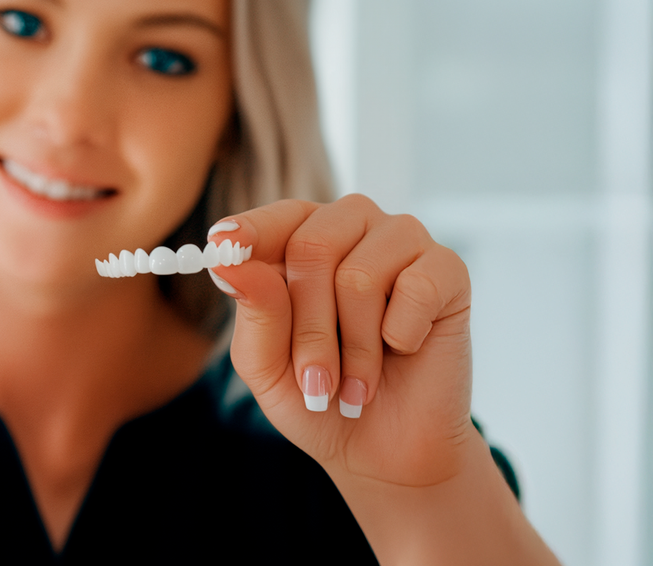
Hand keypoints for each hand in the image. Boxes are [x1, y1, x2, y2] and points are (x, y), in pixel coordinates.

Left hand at [215, 194, 474, 487]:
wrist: (386, 448)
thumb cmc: (317, 396)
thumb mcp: (266, 365)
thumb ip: (253, 312)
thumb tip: (228, 264)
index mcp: (300, 240)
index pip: (274, 220)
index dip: (249, 231)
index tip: (221, 245)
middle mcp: (351, 228)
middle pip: (312, 247)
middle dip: (308, 328)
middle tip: (315, 381)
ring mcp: (401, 242)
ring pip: (359, 275)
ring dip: (354, 346)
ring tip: (357, 383)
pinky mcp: (447, 270)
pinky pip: (416, 288)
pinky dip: (401, 335)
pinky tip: (403, 350)